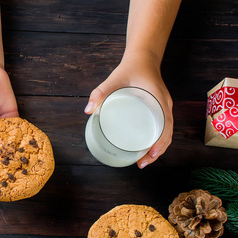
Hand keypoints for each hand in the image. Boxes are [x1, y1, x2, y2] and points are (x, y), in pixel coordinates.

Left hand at [84, 51, 173, 167]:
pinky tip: (146, 148)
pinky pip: (162, 127)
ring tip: (143, 161)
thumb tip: (88, 111)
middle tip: (142, 163)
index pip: (166, 126)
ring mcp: (163, 107)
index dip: (160, 142)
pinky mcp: (159, 108)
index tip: (150, 154)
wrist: (143, 57)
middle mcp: (165, 105)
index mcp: (159, 100)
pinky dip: (157, 140)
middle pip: (167, 133)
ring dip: (158, 148)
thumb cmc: (130, 68)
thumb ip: (100, 92)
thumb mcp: (115, 78)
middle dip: (157, 151)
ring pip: (166, 132)